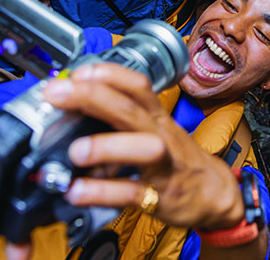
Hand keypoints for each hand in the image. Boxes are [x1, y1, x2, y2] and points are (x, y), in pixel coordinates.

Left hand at [41, 62, 244, 230]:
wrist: (213, 194)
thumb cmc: (176, 160)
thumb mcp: (153, 132)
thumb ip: (119, 121)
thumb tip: (72, 112)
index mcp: (155, 117)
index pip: (137, 85)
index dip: (108, 73)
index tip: (76, 71)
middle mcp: (160, 135)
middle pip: (130, 108)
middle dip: (91, 96)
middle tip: (56, 92)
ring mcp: (162, 165)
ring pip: (140, 147)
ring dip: (105, 146)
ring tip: (74, 151)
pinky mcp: (160, 197)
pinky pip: (132, 193)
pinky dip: (103, 193)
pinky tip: (77, 192)